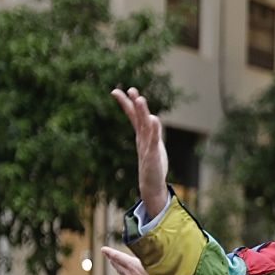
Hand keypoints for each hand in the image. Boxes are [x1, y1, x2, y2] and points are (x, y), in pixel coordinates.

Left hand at [100, 245, 156, 274]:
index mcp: (133, 267)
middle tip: (108, 255)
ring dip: (119, 268)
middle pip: (118, 266)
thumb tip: (147, 247)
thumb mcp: (157, 262)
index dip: (111, 252)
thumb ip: (150, 255)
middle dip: (113, 259)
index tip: (103, 249)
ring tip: (116, 264)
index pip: (118, 257)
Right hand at [112, 87, 171, 221]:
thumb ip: (151, 132)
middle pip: (137, 118)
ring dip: (142, 112)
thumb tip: (151, 118)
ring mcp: (147, 146)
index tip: (119, 91)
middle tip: (129, 90)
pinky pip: (153, 140)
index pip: (133, 116)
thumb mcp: (152, 145)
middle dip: (133, 104)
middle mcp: (143, 138)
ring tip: (140, 99)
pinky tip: (154, 119)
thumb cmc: (153, 165)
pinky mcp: (153, 154)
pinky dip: (154, 129)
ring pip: (144, 126)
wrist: (151, 185)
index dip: (127, 103)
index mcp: (142, 135)